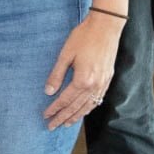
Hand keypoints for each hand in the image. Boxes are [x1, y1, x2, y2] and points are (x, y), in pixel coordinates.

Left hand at [42, 12, 124, 130]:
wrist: (106, 27)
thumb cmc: (83, 37)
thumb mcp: (65, 55)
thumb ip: (56, 75)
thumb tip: (48, 92)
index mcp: (82, 80)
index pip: (65, 100)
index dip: (54, 109)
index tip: (45, 116)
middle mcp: (94, 85)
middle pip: (76, 107)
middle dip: (63, 118)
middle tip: (52, 126)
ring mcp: (103, 83)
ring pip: (88, 106)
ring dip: (76, 116)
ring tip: (66, 123)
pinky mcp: (108, 79)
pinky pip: (97, 100)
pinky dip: (89, 108)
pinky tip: (83, 111)